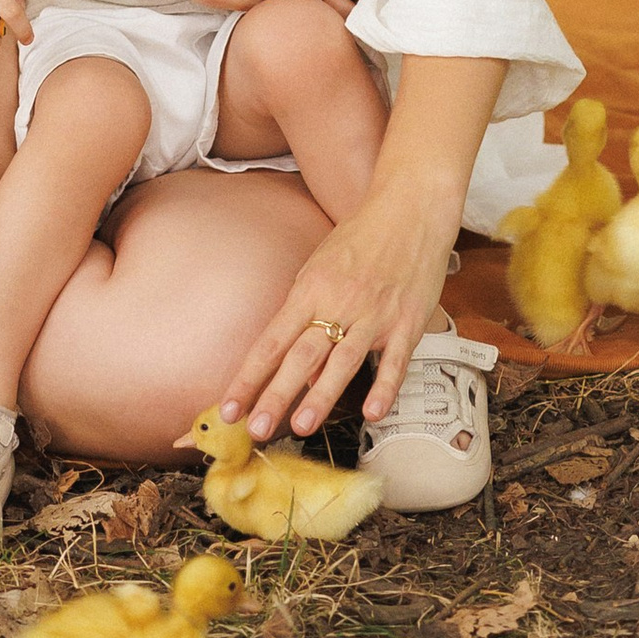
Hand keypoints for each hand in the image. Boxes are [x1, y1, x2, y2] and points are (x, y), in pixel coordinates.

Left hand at [216, 182, 458, 442]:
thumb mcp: (321, 268)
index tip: (228, 408)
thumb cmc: (361, 238)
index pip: (271, 341)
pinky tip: (373, 413)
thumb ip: (307, 315)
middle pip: (300, 355)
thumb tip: (298, 370)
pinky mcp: (408, 322)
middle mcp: (338, 303)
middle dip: (275, 395)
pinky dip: (384, 387)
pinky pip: (395, 361)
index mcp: (310, 289)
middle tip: (255, 429)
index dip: (248, 377)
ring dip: (322, 396)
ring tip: (302, 428)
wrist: (410, 208)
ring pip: (343, 361)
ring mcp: (374, 314)